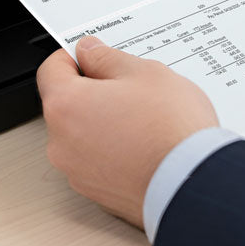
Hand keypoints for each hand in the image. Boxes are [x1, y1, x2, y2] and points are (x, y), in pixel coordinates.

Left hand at [37, 36, 217, 229]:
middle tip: (127, 87)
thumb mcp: (143, 72)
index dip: (72, 57)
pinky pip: (97, 161)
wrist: (194, 185)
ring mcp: (78, 172)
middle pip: (66, 105)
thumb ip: (106, 58)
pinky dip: (112, 150)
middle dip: (91, 92)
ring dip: (102, 122)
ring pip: (81, 135)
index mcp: (65, 106)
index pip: (50, 70)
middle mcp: (61, 143)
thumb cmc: (170, 129)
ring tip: (142, 118)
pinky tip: (143, 144)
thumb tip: (89, 52)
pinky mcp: (97, 193)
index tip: (92, 56)